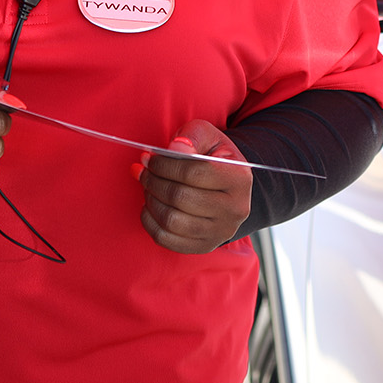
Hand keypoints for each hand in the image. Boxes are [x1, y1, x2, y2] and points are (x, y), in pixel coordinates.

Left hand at [138, 119, 251, 253]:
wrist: (227, 186)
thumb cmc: (213, 158)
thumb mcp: (208, 136)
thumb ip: (192, 136)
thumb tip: (174, 149)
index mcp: (239, 178)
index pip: (192, 172)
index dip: (164, 164)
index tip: (149, 158)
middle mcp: (235, 209)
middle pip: (180, 197)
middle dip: (153, 181)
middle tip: (143, 172)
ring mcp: (221, 231)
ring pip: (171, 221)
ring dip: (151, 201)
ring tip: (148, 187)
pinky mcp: (205, 246)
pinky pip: (167, 239)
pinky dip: (150, 222)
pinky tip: (150, 206)